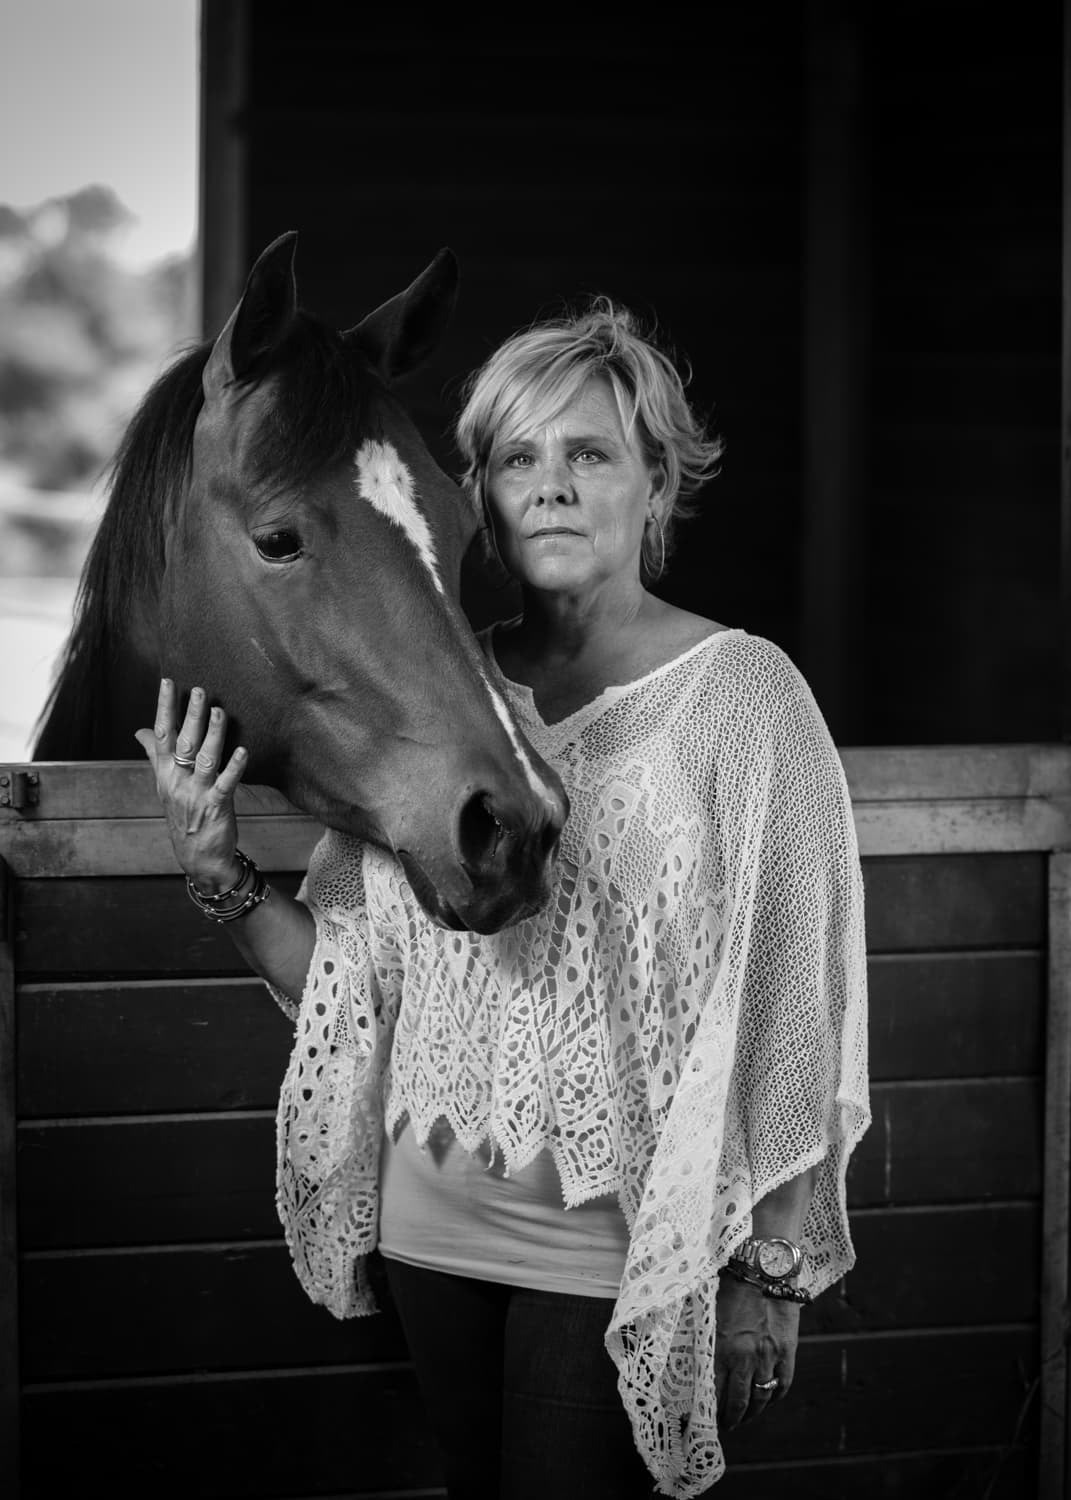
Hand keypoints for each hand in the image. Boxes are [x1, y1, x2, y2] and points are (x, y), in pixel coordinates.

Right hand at [134, 679, 247, 891]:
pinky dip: (234, 767)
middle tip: (198, 690)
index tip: (168, 682)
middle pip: (182, 743)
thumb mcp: (164, 785)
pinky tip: (242, 750)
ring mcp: (196, 794)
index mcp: (164, 773)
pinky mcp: (217, 806)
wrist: (198, 857)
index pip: (161, 734)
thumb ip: (154, 755)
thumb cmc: (183, 815)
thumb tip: (140, 731)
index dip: (164, 708)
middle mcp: (177, 781)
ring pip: (204, 759)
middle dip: (190, 716)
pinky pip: (226, 784)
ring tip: (219, 711)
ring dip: (213, 735)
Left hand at [715, 1272, 800, 1430]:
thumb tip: (693, 1358)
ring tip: (745, 1418)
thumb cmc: (731, 1284)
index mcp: (722, 1347)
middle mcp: (746, 1357)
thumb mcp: (710, 1311)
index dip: (708, 1409)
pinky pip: (783, 1384)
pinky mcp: (788, 1351)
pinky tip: (768, 1400)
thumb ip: (705, 1338)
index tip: (703, 1418)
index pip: (713, 1390)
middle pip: (738, 1402)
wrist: (765, 1268)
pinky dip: (775, 1397)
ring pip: (761, 1398)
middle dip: (730, 1419)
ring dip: (752, 1413)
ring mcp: (769, 1356)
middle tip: (725, 1426)